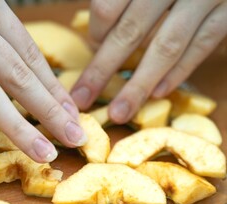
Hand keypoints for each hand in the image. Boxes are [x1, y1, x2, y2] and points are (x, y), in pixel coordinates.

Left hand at [71, 0, 226, 122]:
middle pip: (130, 32)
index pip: (107, 8)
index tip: (93, 45)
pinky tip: (158, 93)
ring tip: (119, 112)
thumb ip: (124, 1)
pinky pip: (201, 46)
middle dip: (102, 70)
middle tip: (82, 98)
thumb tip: (98, 37)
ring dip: (139, 85)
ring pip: (165, 46)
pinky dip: (178, 71)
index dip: (96, 32)